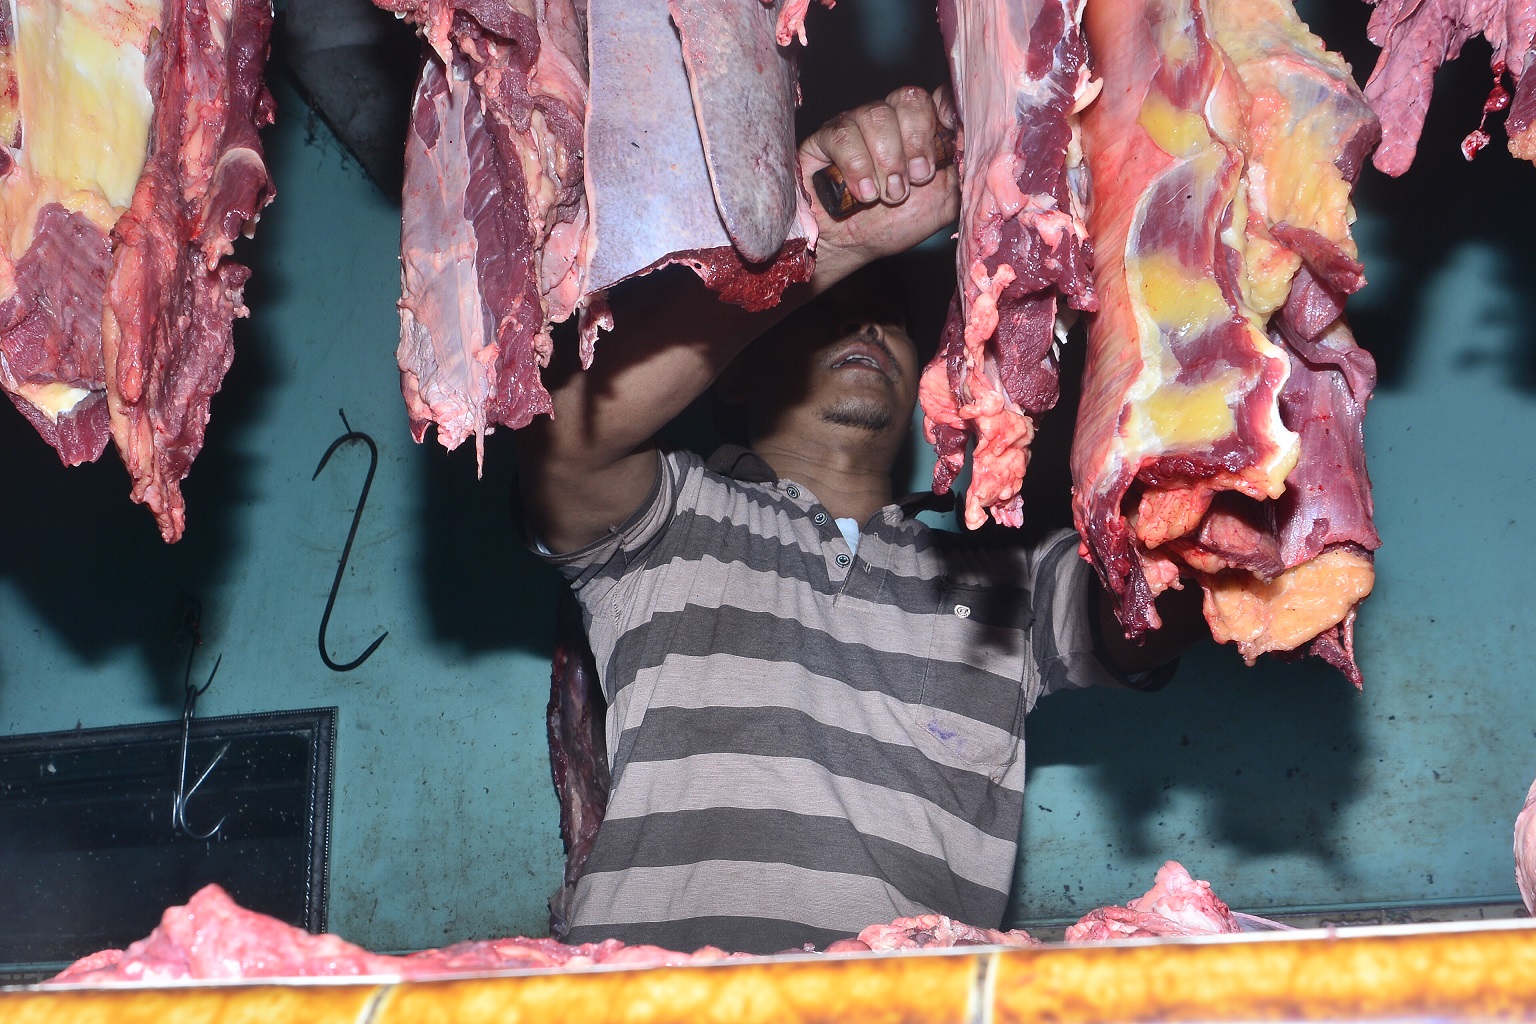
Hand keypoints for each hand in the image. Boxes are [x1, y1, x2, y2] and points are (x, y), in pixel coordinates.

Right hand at [799, 85, 960, 279]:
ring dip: (887, 161)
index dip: (947, 106)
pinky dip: (858, 166)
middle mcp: (890, 120)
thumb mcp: (942, 203)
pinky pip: (843, 134)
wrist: (847, 246)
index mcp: (921, 130)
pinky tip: (864, 193)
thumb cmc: (893, 224)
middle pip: (909, 99)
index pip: (939, 96)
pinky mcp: (826, 137)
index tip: (950, 128)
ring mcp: (856, 124)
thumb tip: (980, 146)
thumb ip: (963, 173)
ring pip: (877, 115)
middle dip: (916, 142)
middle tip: (916, 180)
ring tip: (887, 195)